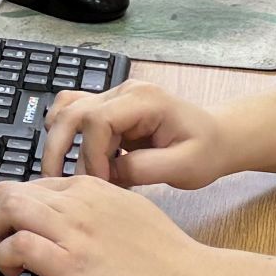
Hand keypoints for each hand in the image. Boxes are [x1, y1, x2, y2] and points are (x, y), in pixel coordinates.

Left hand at [0, 175, 208, 275]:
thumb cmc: (166, 255)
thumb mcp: (129, 211)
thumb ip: (96, 209)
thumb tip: (71, 222)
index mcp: (93, 187)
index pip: (34, 183)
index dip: (15, 207)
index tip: (17, 230)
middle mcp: (78, 202)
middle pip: (10, 190)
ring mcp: (73, 231)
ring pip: (7, 208)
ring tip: (2, 257)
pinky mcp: (69, 264)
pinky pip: (17, 245)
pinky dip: (4, 256)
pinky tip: (16, 273)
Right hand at [39, 80, 231, 188]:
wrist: (217, 138)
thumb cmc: (206, 150)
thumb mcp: (183, 167)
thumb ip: (142, 170)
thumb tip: (105, 175)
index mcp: (145, 100)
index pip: (98, 120)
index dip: (91, 154)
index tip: (99, 183)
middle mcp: (125, 92)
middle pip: (73, 111)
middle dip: (60, 148)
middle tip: (58, 183)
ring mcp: (115, 98)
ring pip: (67, 109)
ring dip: (58, 141)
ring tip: (58, 174)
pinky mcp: (110, 111)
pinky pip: (76, 116)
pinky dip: (67, 138)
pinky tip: (73, 164)